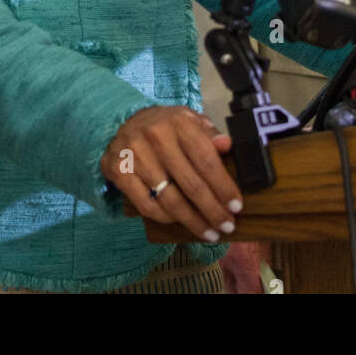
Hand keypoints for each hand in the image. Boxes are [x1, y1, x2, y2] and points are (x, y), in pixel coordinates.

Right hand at [100, 106, 242, 241]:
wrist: (125, 123)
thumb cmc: (167, 127)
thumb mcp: (190, 122)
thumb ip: (209, 134)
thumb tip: (226, 145)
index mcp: (179, 122)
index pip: (206, 160)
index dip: (223, 186)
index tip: (236, 207)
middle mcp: (156, 137)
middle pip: (191, 184)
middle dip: (212, 211)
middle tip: (227, 226)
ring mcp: (135, 155)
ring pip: (170, 200)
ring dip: (192, 221)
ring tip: (209, 233)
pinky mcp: (119, 171)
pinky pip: (147, 206)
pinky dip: (166, 218)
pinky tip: (179, 222)